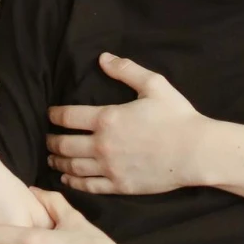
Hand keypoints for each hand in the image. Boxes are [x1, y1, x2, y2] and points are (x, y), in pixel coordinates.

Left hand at [46, 54, 206, 194]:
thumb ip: (126, 69)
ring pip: (73, 166)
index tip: (50, 114)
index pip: (68, 116)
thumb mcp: (153, 85)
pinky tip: (68, 178)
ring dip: (58, 161)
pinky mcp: (119, 185)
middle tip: (47, 139)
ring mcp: (110, 167)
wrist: (196, 152)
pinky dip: (73, 182)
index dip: (55, 115)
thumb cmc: (177, 116)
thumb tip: (103, 57)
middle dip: (52, 141)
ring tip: (52, 158)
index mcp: (107, 118)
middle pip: (65, 144)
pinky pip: (89, 185)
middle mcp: (103, 144)